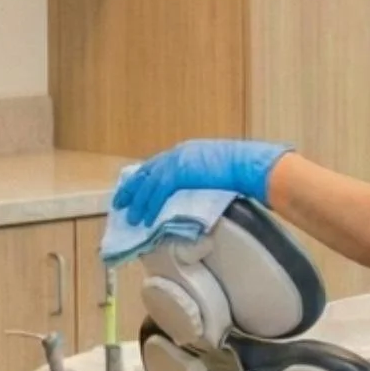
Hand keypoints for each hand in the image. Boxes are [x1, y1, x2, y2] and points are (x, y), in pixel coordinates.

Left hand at [111, 139, 288, 224]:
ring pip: (149, 183)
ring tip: (132, 218)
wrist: (249, 165)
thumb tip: (193, 191)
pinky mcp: (179, 173)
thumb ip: (199, 177)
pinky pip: (158, 192)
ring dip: (138, 202)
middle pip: (147, 171)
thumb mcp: (215, 171)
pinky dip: (150, 206)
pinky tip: (146, 219)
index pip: (157, 165)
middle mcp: (178, 153)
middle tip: (120, 203)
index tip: (134, 191)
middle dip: (132, 189)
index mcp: (186, 152)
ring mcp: (178, 161)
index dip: (144, 179)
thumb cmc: (241, 169)